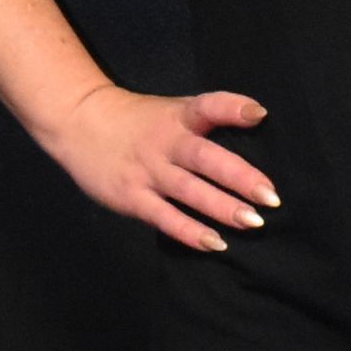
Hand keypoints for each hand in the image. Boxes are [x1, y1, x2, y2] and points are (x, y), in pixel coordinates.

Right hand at [46, 85, 279, 252]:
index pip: (207, 107)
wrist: (79, 121)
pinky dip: (189, 231)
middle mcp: (165, 143)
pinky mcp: (131, 197)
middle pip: (205, 158)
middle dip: (240, 178)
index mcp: (178, 117)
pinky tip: (214, 243)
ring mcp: (147, 171)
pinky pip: (164, 217)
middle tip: (271, 196)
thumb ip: (210, 117)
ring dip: (221, 208)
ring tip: (252, 222)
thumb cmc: (139, 120)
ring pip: (189, 191)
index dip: (233, 109)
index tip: (259, 116)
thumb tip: (257, 123)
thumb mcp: (173, 110)